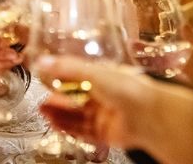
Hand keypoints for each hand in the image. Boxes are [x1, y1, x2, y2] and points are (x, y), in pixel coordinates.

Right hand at [36, 55, 150, 150]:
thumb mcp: (93, 72)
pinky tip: (55, 123)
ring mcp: (103, 114)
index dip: (59, 77)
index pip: (75, 75)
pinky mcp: (104, 132)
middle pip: (74, 97)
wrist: (150, 115)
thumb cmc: (129, 88)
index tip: (44, 77)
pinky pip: (82, 130)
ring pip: (76, 114)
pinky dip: (67, 127)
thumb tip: (43, 61)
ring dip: (59, 112)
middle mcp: (103, 95)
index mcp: (102, 75)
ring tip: (43, 110)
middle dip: (57, 97)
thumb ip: (66, 68)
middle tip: (41, 98)